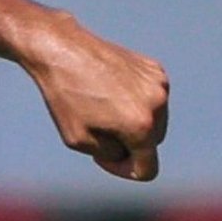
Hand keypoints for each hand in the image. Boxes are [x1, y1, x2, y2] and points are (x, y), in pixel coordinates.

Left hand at [20, 15, 168, 182]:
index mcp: (141, 127)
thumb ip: (112, 155)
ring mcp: (159, 84)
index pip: (148, 170)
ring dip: (133, 122)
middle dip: (129, 144)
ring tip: (101, 107)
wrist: (62, 49)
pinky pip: (151, 99)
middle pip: (152, 144)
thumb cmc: (66, 97)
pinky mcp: (155, 69)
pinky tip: (110, 89)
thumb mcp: (80, 141)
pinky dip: (135, 101)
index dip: (125, 171)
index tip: (104, 157)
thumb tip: (131, 151)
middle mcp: (157, 105)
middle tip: (97, 129)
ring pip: (154, 121)